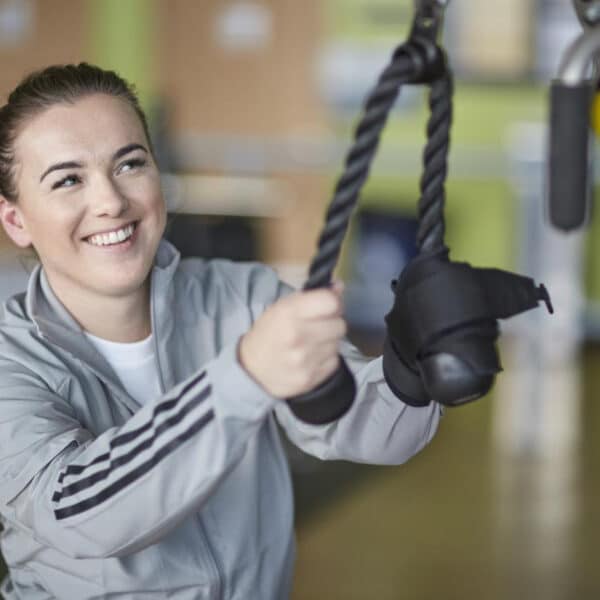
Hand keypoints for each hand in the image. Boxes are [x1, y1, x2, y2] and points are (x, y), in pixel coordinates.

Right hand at [238, 283, 346, 397]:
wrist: (252, 369)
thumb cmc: (269, 333)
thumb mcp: (282, 307)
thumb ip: (312, 296)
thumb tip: (340, 286)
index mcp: (288, 313)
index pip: (331, 303)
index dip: (334, 303)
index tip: (328, 306)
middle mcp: (298, 336)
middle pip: (340, 325)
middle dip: (332, 323)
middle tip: (318, 326)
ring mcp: (304, 360)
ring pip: (338, 343)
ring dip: (329, 341)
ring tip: (311, 343)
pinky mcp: (310, 379)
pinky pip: (334, 361)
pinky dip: (326, 358)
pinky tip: (311, 357)